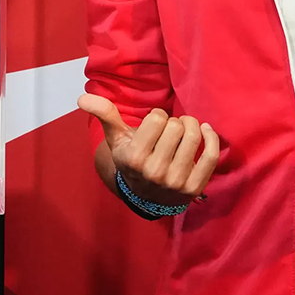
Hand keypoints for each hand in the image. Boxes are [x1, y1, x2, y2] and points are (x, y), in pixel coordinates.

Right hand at [78, 93, 219, 204]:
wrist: (146, 195)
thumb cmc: (132, 158)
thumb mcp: (116, 138)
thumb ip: (104, 115)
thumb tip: (82, 98)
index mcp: (134, 158)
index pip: (158, 118)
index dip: (158, 116)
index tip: (154, 125)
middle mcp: (154, 172)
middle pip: (177, 126)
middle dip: (174, 122)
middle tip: (169, 131)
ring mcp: (175, 182)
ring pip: (194, 137)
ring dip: (192, 126)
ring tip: (184, 130)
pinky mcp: (194, 187)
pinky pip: (211, 155)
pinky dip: (211, 137)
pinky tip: (205, 130)